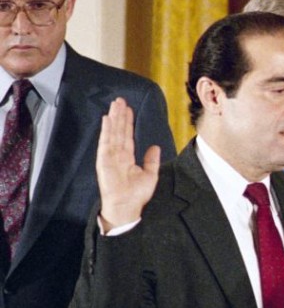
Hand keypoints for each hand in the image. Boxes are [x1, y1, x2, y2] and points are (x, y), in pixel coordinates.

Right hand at [96, 98, 160, 229]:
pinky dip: (106, 130)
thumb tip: (155, 146)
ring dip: (114, 118)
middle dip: (120, 115)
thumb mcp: (150, 175)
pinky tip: (107, 119)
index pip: (127, 135)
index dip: (128, 122)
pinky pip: (105, 142)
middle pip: (119, 130)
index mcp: (127, 157)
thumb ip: (151, 160)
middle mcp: (117, 154)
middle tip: (120, 100)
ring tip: (115, 104)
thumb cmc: (136, 194)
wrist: (127, 206)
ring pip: (112, 133)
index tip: (128, 109)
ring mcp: (109, 156)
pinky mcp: (103, 160)